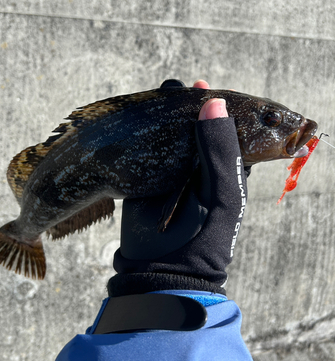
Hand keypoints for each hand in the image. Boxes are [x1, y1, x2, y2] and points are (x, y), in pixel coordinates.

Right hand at [108, 79, 248, 297]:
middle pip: (193, 127)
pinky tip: (136, 117)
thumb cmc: (204, 238)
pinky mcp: (146, 179)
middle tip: (173, 90)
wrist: (163, 273)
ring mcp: (172, 172)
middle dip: (184, 107)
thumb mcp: (222, 194)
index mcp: (224, 169)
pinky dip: (141, 132)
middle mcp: (199, 167)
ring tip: (154, 98)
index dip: (216, 107)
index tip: (203, 86)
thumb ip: (220, 150)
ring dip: (162, 117)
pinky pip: (145, 149)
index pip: (224, 129)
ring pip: (168, 134)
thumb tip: (213, 103)